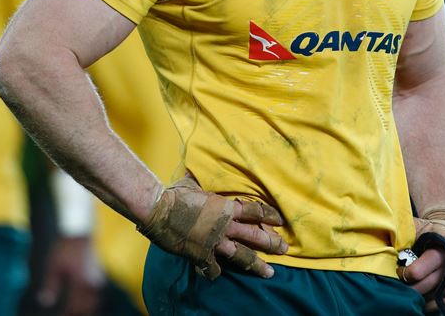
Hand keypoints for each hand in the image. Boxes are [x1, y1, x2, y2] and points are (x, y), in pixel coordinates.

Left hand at [38, 235, 103, 315]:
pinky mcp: (98, 276)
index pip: (74, 307)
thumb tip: (45, 302)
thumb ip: (50, 285)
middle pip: (86, 308)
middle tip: (68, 315)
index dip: (66, 314)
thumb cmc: (65, 249)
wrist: (79, 233)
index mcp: (80, 282)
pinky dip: (90, 302)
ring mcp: (96, 280)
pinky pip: (96, 295)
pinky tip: (83, 304)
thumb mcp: (53, 266)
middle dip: (77, 314)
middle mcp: (91, 283)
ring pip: (93, 302)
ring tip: (75, 313)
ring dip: (85, 310)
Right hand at [137, 172, 287, 279]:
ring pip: (242, 256)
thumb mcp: (194, 184)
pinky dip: (214, 271)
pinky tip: (217, 274)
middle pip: (255, 236)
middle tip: (285, 249)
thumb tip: (197, 171)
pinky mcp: (201, 255)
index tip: (280, 220)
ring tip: (270, 272)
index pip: (255, 211)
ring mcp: (215, 243)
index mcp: (227, 208)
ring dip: (257, 265)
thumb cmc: (176, 194)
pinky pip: (212, 268)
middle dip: (272, 243)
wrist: (159, 209)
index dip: (268, 215)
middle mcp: (226, 227)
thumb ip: (202, 184)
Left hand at [398, 208, 444, 312]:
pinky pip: (432, 305)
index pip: (416, 273)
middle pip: (419, 289)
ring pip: (425, 299)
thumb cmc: (430, 233)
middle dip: (406, 286)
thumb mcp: (418, 228)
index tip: (399, 269)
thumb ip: (403, 234)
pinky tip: (419, 287)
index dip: (403, 273)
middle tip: (400, 279)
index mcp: (440, 254)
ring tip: (410, 282)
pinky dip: (423, 300)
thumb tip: (384, 239)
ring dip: (414, 293)